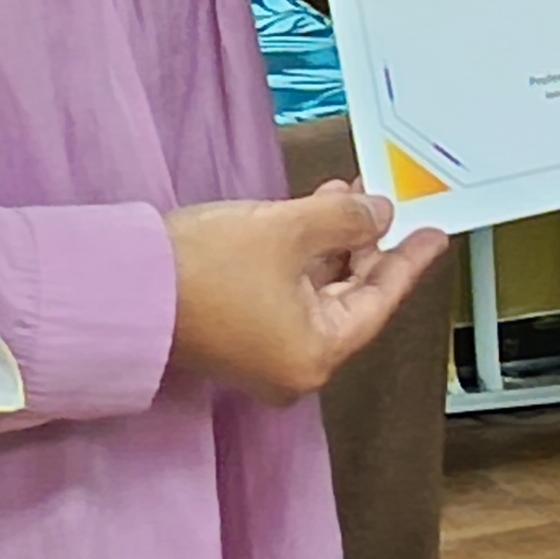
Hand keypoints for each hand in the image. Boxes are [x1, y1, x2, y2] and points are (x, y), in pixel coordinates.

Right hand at [165, 182, 449, 403]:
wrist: (124, 288)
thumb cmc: (208, 267)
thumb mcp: (287, 230)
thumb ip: (344, 220)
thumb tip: (380, 214)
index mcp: (316, 354)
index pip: (378, 302)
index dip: (408, 261)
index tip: (435, 236)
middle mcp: (294, 365)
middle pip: (349, 300)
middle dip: (364, 243)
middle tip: (379, 199)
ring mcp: (263, 355)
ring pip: (316, 294)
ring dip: (331, 244)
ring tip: (340, 193)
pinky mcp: (237, 337)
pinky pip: (287, 296)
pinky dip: (302, 258)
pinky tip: (304, 218)